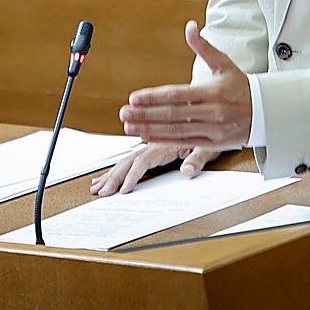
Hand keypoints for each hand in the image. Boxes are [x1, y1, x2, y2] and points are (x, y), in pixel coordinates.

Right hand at [90, 143, 219, 195]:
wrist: (211, 117)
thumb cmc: (212, 134)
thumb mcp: (210, 148)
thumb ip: (198, 159)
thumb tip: (187, 171)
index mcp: (166, 144)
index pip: (144, 161)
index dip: (133, 176)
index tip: (124, 190)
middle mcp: (155, 144)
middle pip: (129, 160)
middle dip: (113, 177)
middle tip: (101, 192)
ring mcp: (151, 146)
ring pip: (126, 160)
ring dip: (111, 173)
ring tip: (97, 187)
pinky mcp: (152, 149)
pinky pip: (131, 159)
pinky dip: (118, 168)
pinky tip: (108, 175)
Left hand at [118, 20, 251, 149]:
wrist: (266, 113)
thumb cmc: (241, 86)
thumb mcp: (224, 64)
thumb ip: (204, 47)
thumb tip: (190, 26)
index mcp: (213, 92)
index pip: (177, 95)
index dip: (154, 97)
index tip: (134, 98)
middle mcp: (213, 112)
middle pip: (173, 114)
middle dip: (146, 114)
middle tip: (124, 113)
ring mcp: (213, 130)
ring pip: (176, 130)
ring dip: (150, 129)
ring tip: (129, 125)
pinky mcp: (213, 143)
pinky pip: (185, 142)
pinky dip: (164, 140)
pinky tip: (146, 136)